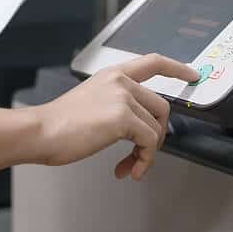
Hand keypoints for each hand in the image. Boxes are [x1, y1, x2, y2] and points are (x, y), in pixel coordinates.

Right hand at [35, 54, 199, 179]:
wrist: (39, 132)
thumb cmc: (57, 124)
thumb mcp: (91, 103)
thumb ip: (117, 106)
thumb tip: (140, 128)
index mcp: (112, 75)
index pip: (153, 62)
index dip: (177, 68)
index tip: (192, 75)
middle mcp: (120, 81)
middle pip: (162, 106)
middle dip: (157, 135)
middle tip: (140, 154)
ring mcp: (123, 97)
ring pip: (157, 128)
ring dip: (147, 153)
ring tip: (130, 166)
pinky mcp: (123, 118)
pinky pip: (150, 142)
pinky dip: (144, 160)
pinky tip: (129, 169)